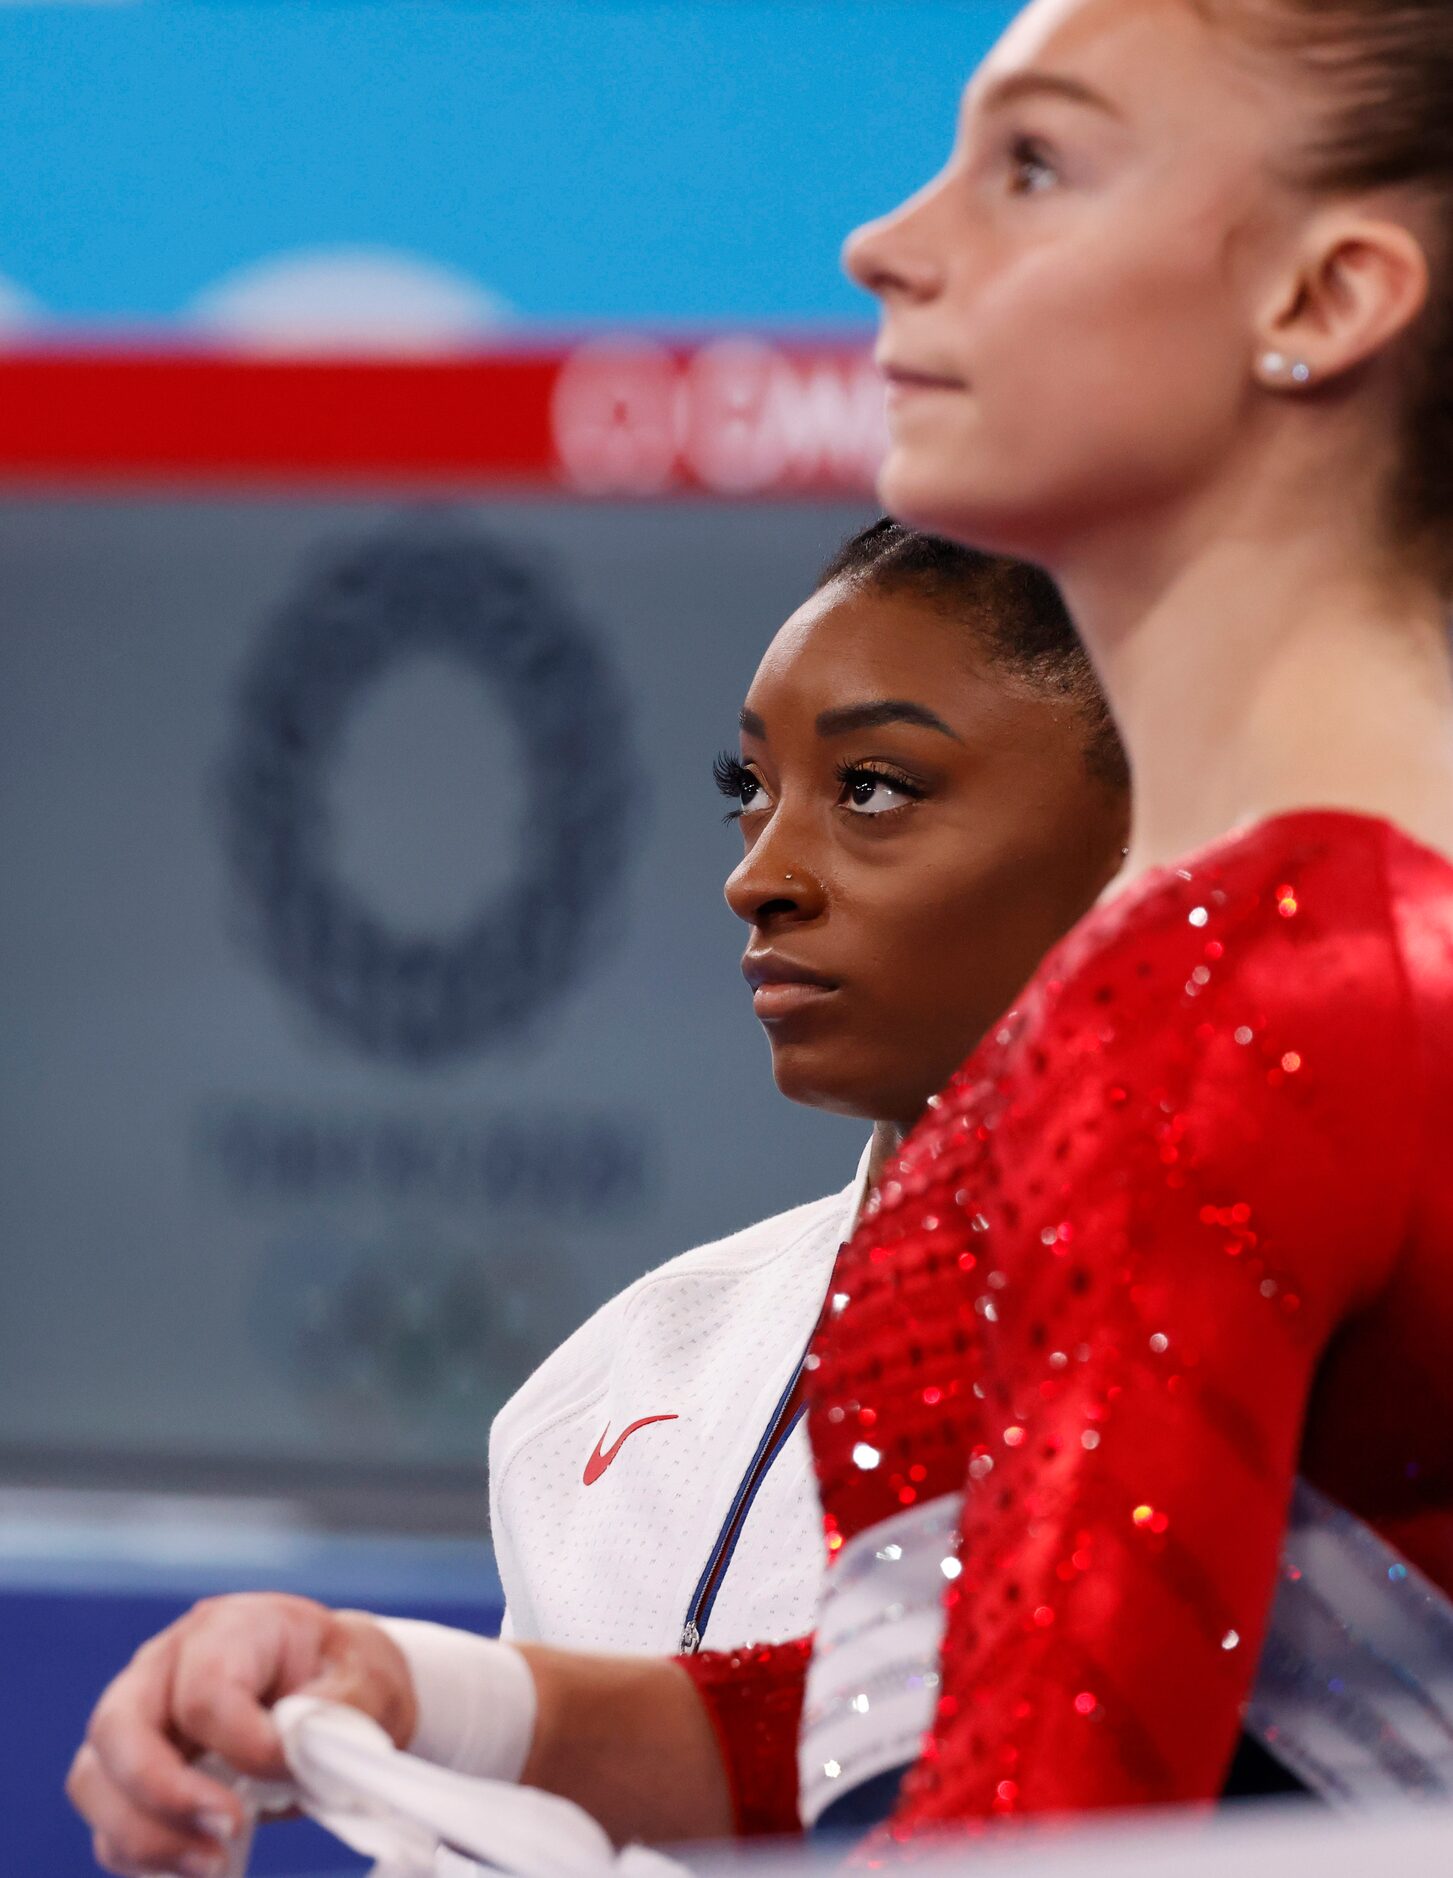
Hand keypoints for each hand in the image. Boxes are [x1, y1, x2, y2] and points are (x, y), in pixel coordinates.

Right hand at [66, 1593, 415, 1876]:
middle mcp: (165, 1665)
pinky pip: (109, 1823)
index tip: (288, 1771)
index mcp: (229, 1628)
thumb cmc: (344, 1678)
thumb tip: (291, 1750)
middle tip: (230, 1830)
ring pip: (94, 1779)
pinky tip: (202, 1867)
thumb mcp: (364, 1679)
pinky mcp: (131, 1770)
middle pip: (117, 1725)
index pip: (204, 1691)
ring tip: (215, 1866)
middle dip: (162, 1793)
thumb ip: (334, 1712)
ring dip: (145, 1836)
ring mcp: (140, 1715)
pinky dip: (143, 1858)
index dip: (244, 1744)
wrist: (337, 1690)